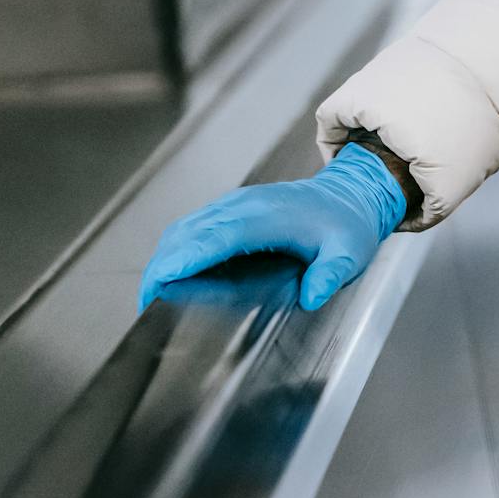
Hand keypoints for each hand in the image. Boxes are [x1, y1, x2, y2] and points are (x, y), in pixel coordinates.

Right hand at [138, 143, 405, 311]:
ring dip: (165, 257)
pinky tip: (173, 272)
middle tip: (147, 303)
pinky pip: (194, 225)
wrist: (351, 194)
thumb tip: (313, 295)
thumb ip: (332, 274)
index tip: (160, 281)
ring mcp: (236, 203)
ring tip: (153, 293)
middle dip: (162, 266)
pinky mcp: (232, 208)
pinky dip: (176, 247)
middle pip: (188, 232)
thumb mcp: (350, 252)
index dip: (184, 258)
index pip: (216, 236)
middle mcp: (245, 205)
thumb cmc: (347, 225)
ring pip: (185, 227)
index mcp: (268, 215)